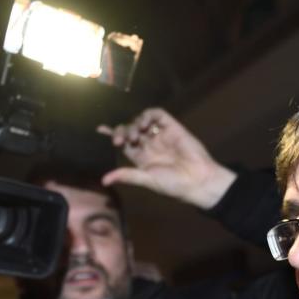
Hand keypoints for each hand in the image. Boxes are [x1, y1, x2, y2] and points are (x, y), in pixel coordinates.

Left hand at [98, 108, 236, 208]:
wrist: (197, 180)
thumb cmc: (173, 184)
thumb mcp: (147, 180)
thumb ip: (127, 175)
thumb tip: (104, 181)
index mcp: (141, 158)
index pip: (123, 143)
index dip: (112, 134)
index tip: (100, 129)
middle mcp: (150, 145)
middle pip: (130, 130)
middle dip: (122, 132)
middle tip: (121, 141)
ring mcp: (161, 135)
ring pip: (141, 121)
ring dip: (134, 125)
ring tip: (136, 137)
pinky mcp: (172, 126)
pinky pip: (157, 114)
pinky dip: (149, 115)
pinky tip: (146, 124)